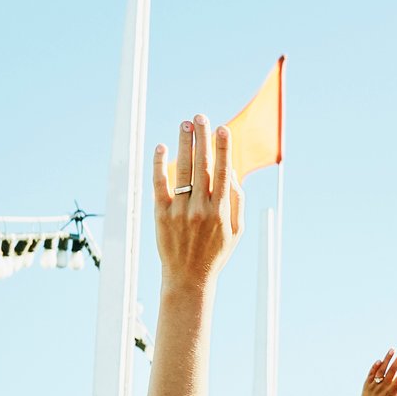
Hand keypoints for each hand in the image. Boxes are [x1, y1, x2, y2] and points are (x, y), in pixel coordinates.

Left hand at [151, 116, 241, 288]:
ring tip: (184, 124)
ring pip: (182, 170)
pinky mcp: (161, 214)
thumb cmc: (215, 253)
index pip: (222, 172)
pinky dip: (160, 165)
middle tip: (200, 117)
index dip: (223, 148)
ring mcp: (179, 211)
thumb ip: (236, 200)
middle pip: (202, 165)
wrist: (189, 278)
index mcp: (221, 211)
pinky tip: (161, 147)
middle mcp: (200, 208)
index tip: (222, 129)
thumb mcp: (236, 230)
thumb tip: (230, 170)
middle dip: (202, 138)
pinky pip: (159, 184)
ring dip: (184, 144)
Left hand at [357, 348, 396, 395]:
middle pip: (392, 370)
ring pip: (381, 369)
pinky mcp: (366, 384)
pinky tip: (381, 359)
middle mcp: (383, 387)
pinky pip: (371, 373)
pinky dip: (376, 366)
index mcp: (392, 392)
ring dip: (387, 358)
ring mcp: (374, 385)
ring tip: (393, 349)